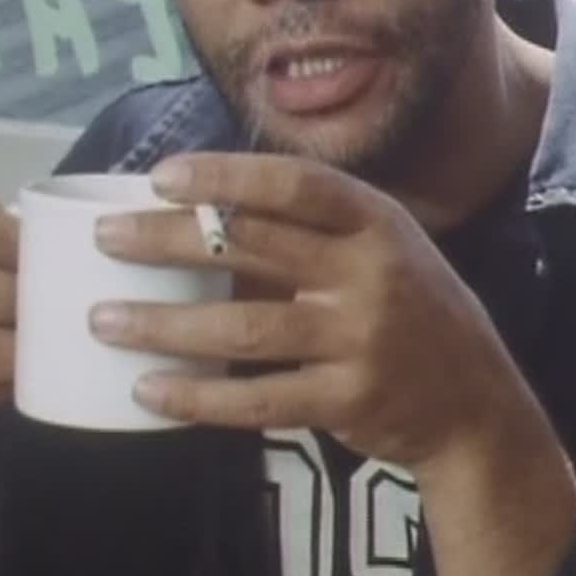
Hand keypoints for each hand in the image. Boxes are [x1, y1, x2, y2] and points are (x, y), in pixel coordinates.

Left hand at [91, 153, 545, 473]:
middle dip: (169, 241)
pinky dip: (198, 397)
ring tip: (103, 320)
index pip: (295, 184)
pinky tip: (148, 390)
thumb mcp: (380, 250)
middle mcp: (370, 273)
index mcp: (375, 222)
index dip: (226, 175)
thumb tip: (201, 212)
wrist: (473, 399)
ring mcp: (360, 339)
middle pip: (254, 247)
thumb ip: (311, 233)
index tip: (160, 176)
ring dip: (164, 324)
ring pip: (243, 328)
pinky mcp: (347, 400)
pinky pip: (257, 400)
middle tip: (105, 240)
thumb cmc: (408, 306)